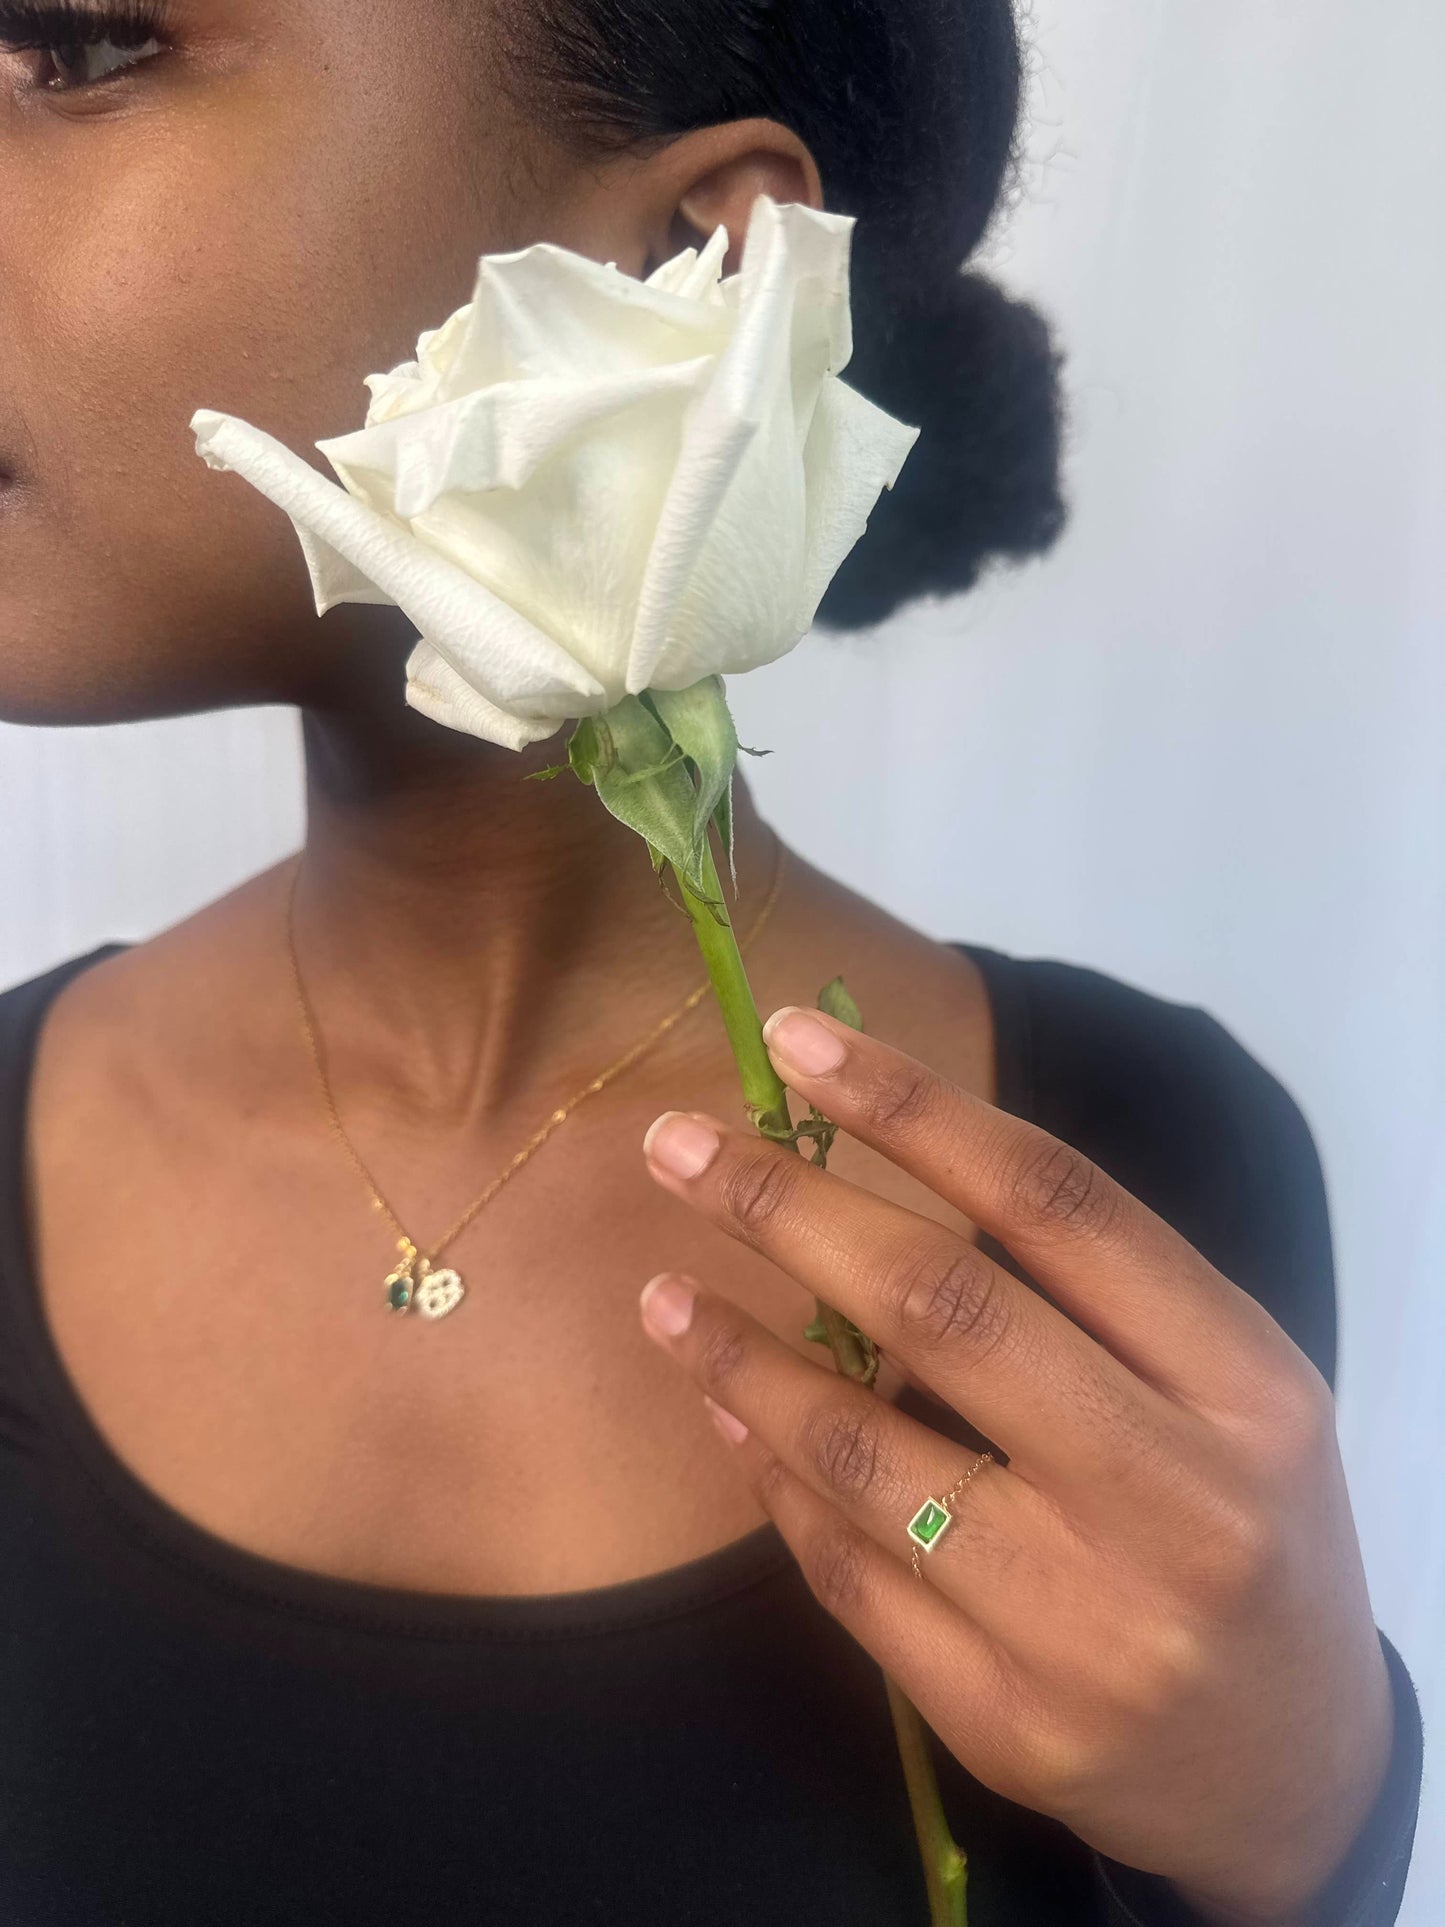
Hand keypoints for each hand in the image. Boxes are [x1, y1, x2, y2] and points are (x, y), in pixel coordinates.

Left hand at [636, 1004, 1393, 1923]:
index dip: (914, 1110)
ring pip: (869, 1456)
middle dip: (789, 1209)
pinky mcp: (1007, 1722)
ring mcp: (1087, 1624)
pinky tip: (727, 1416)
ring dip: (742, 1357)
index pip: (1057, 1204)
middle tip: (677, 1146)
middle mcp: (1176, 1499)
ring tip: (663, 1292)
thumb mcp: (1224, 1391)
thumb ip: (1086, 1296)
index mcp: (1245, 1384)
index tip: (792, 1042)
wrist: (1295, 1764)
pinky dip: (774, 1482)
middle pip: (947, 1308)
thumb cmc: (1242, 1525)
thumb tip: (865, 1184)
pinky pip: (851, 1577)